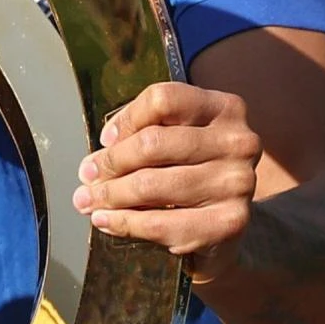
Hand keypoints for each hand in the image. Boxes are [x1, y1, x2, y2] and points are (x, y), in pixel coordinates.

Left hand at [73, 81, 261, 279]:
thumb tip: (99, 156)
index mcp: (224, 108)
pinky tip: (105, 221)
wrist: (228, 224)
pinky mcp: (229, 223)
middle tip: (87, 175)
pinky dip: (124, 223)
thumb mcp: (177, 138)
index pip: (163, 100)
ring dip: (111, 195)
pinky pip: (160, 223)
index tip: (105, 140)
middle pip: (153, 143)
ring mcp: (238, 183)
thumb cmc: (194, 170)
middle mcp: (238, 142)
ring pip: (151, 184)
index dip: (126, 119)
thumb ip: (143, 133)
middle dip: (111, 162)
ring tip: (87, 200)